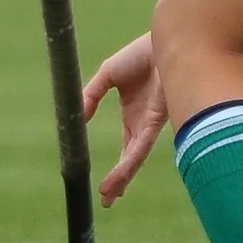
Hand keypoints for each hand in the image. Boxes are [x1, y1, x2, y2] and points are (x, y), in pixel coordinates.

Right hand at [80, 33, 167, 207]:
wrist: (163, 40)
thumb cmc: (141, 54)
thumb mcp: (107, 75)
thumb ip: (91, 95)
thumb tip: (78, 116)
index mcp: (135, 115)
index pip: (127, 149)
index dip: (118, 169)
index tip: (105, 186)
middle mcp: (145, 124)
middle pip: (131, 160)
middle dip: (120, 182)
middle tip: (107, 202)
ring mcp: (151, 123)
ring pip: (135, 158)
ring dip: (122, 178)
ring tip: (109, 197)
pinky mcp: (155, 119)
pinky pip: (139, 145)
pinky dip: (127, 162)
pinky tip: (119, 176)